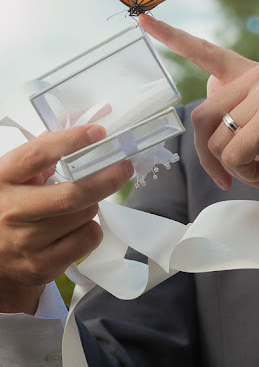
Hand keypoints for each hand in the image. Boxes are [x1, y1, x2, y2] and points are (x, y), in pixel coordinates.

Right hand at [0, 125, 133, 313]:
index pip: (38, 155)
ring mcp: (24, 242)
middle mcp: (10, 210)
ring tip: (81, 202)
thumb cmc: (15, 202)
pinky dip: (91, 229)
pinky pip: (87, 239)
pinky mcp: (41, 265)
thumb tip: (95, 117)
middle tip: (124, 167)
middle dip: (106, 178)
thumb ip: (51, 145)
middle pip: (71, 194)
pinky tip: (77, 226)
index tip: (98, 133)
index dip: (71, 141)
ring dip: (93, 204)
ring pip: (84, 215)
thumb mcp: (21, 172)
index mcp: (3, 177)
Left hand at [140, 15, 258, 219]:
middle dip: (209, 155)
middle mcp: (258, 77)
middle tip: (232, 174)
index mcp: (253, 75)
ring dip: (232, 168)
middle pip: (199, 117)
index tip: (142, 19)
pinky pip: (231, 157)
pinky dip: (246, 175)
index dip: (171, 37)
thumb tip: (207, 86)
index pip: (207, 52)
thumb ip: (234, 102)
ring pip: (214, 140)